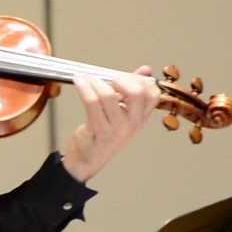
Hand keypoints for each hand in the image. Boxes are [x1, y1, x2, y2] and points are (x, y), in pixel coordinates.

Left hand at [62, 65, 157, 182]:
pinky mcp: (98, 129)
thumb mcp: (121, 115)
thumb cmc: (102, 136)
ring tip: (85, 78)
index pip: (153, 94)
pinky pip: (91, 102)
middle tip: (108, 79)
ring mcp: (116, 128)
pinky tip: (79, 81)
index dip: (140, 80)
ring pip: (109, 95)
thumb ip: (131, 92)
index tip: (125, 76)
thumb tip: (146, 70)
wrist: (86, 162)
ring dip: (95, 81)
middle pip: (137, 92)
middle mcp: (132, 123)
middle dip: (121, 79)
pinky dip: (84, 87)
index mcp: (140, 118)